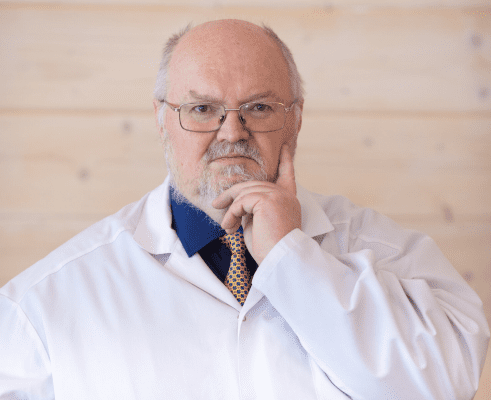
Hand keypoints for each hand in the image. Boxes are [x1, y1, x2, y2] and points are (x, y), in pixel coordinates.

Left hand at [212, 144, 301, 263]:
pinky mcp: (267, 200)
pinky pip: (241, 202)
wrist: (280, 260)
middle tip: (217, 204)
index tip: (284, 148)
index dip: (285, 161)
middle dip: (233, 194)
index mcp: (288, 199)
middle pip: (253, 184)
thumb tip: (238, 203)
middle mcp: (286, 195)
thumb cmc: (270, 248)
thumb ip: (254, 208)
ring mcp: (277, 195)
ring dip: (230, 209)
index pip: (287, 175)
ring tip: (226, 226)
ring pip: (245, 191)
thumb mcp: (260, 223)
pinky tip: (230, 228)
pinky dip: (231, 214)